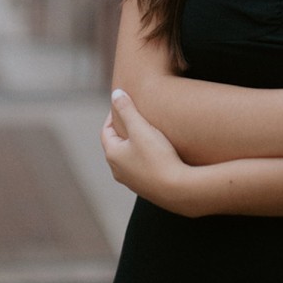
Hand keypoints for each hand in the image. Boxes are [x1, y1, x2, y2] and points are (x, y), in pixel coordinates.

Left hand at [101, 89, 191, 210]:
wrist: (176, 189)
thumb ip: (127, 110)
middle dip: (124, 129)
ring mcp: (132, 180)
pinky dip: (144, 155)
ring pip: (128, 156)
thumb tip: (115, 93)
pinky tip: (158, 151)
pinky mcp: (146, 186)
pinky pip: (140, 166)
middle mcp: (118, 170)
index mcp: (113, 155)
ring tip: (148, 132)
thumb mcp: (141, 128)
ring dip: (135, 143)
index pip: (106, 131)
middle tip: (137, 116)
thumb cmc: (157, 157)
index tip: (125, 104)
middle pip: (116, 144)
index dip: (113, 116)